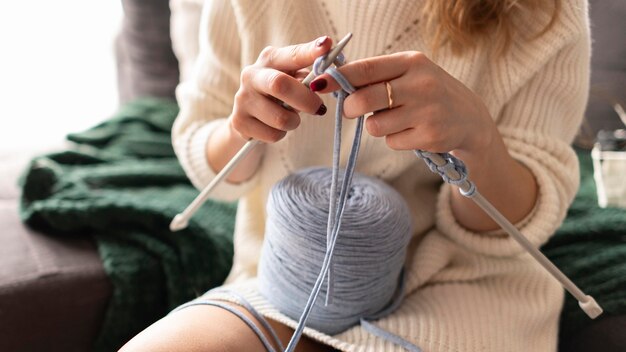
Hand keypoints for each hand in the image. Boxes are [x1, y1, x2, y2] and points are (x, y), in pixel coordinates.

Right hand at [228, 36, 331, 143]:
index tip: (327, 45)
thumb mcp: (292, 79)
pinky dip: (281, 134)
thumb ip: (306, 77)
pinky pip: (273, 135)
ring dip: (294, 122)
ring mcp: (242, 99)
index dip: (310, 51)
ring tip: (291, 119)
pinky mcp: (239, 122)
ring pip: (280, 118)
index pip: (292, 55)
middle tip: (319, 108)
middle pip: (280, 85)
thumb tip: (321, 81)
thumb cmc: (278, 94)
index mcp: (269, 59)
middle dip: (305, 100)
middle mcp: (252, 75)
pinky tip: (275, 128)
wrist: (247, 117)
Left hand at [310, 51, 495, 156]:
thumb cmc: (428, 93)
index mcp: (411, 63)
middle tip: (354, 109)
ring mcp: (427, 111)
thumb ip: (376, 77)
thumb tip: (333, 82)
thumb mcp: (409, 74)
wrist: (469, 118)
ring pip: (374, 125)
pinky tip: (411, 131)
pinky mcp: (430, 136)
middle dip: (351, 108)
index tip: (319, 84)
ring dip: (376, 125)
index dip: (338, 78)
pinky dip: (394, 139)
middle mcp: (421, 84)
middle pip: (364, 99)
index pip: (366, 68)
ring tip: (395, 119)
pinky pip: (391, 141)